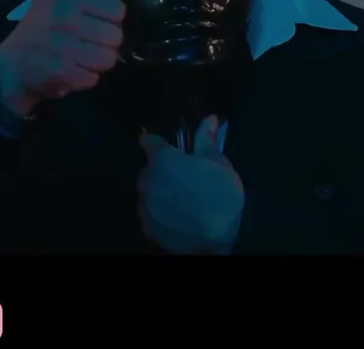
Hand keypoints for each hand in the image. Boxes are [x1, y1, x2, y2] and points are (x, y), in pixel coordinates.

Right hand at [0, 0, 125, 117]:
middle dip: (104, 44)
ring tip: (79, 57)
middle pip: (116, 37)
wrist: (9, 65)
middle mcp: (68, 20)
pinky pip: (94, 78)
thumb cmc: (37, 24)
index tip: (92, 21)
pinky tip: (70, 70)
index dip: (109, 19)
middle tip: (84, 42)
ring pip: (109, 59)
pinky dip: (85, 79)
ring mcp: (64, 47)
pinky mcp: (61, 72)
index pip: (118, 11)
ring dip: (96, 63)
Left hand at [137, 116, 243, 253]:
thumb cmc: (219, 197)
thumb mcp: (219, 164)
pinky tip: (178, 214)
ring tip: (183, 198)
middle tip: (185, 176)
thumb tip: (209, 119)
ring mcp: (144, 205)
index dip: (157, 141)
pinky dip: (160, 210)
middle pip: (149, 168)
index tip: (166, 145)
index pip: (150, 141)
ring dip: (160, 189)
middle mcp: (147, 181)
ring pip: (148, 190)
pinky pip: (150, 211)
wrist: (212, 243)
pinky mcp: (147, 226)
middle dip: (162, 169)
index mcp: (163, 161)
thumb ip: (207, 141)